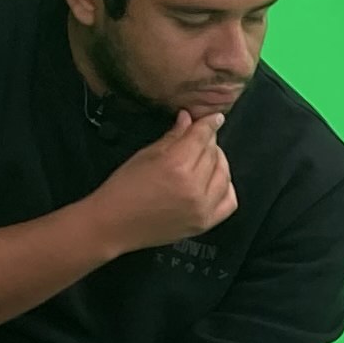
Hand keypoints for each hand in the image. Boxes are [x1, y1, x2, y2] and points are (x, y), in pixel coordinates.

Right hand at [89, 107, 238, 253]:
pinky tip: (216, 181)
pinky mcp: (205, 223)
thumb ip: (172, 137)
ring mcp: (202, 207)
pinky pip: (229, 201)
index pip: (201, 138)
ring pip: (225, 176)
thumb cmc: (123, 188)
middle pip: (214, 155)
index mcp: (176, 165)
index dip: (209, 124)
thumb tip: (188, 119)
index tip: (215, 117)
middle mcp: (194, 187)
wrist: (114, 224)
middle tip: (202, 137)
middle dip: (210, 142)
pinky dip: (226, 187)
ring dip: (220, 163)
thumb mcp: (145, 155)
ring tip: (208, 157)